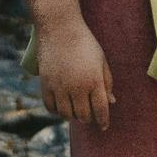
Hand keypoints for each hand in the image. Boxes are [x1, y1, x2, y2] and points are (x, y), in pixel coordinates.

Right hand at [37, 18, 116, 132]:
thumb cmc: (85, 44)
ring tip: (77, 112)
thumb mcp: (102, 61)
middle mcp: (76, 87)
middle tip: (91, 118)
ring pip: (66, 114)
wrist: (60, 30)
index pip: (100, 109)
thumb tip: (111, 102)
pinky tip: (62, 108)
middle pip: (83, 115)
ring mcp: (59, 87)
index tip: (104, 127)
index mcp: (94, 81)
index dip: (103, 120)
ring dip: (73, 116)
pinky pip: (50, 106)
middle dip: (89, 119)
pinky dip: (56, 111)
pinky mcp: (45, 84)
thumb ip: (107, 82)